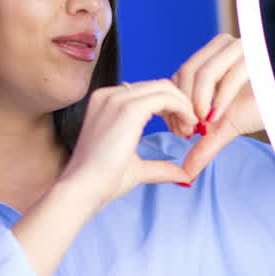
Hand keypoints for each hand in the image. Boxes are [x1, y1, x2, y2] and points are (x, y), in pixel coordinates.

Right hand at [59, 80, 198, 209]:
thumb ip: (158, 166)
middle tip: (190, 128)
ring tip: (189, 130)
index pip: (147, 92)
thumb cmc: (103, 181)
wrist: (84, 189)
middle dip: (179, 104)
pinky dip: (182, 108)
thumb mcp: (135, 167)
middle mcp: (109, 95)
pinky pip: (165, 97)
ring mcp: (117, 98)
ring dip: (183, 106)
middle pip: (158, 86)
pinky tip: (188, 125)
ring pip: (164, 88)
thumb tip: (182, 174)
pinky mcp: (128, 108)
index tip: (180, 128)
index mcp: (106, 102)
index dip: (169, 107)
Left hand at [165, 33, 262, 178]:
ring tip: (206, 124)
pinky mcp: (254, 51)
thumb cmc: (260, 109)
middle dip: (184, 106)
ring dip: (199, 103)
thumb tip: (185, 175)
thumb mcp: (224, 128)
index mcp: (209, 56)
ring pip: (203, 73)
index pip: (179, 75)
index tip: (183, 131)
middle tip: (191, 131)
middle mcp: (222, 45)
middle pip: (187, 72)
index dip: (175, 104)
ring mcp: (238, 45)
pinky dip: (219, 100)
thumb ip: (203, 145)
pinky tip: (219, 117)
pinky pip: (228, 76)